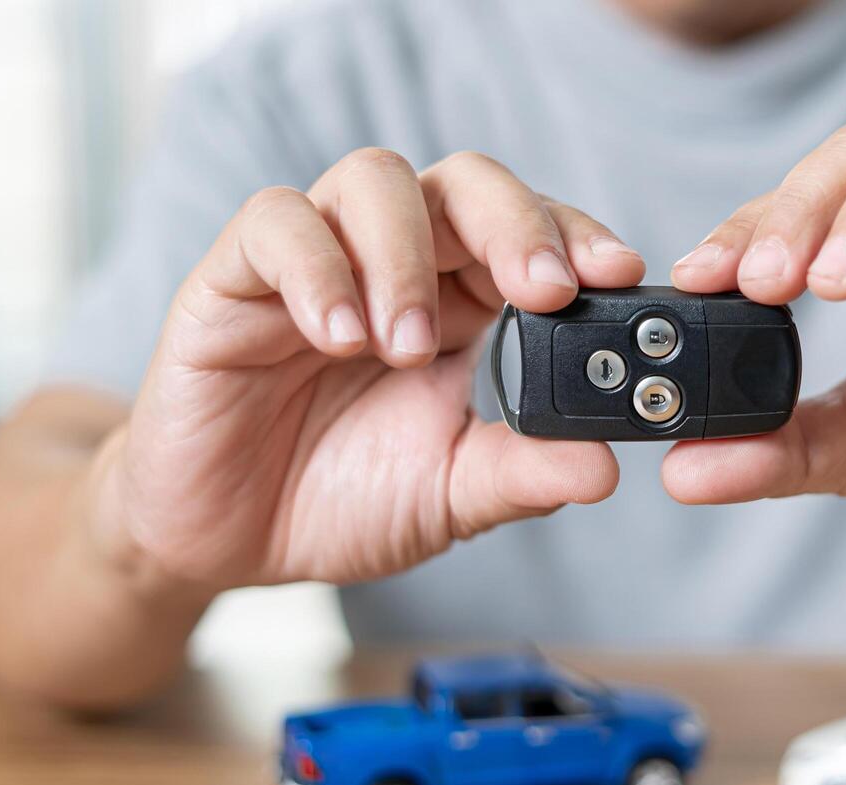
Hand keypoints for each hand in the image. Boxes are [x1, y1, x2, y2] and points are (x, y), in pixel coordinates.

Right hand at [95, 148, 643, 586]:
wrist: (228, 543)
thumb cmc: (343, 500)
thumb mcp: (449, 495)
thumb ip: (522, 475)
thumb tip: (606, 467)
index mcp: (464, 303)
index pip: (529, 232)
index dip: (575, 236)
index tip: (617, 274)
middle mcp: (397, 265)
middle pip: (464, 183)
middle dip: (513, 222)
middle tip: (541, 287)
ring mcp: (317, 262)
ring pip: (374, 180)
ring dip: (407, 255)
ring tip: (410, 345)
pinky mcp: (234, 278)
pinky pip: (274, 226)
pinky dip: (317, 271)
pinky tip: (341, 339)